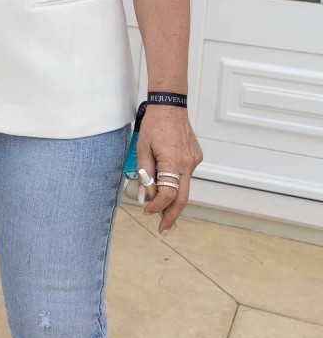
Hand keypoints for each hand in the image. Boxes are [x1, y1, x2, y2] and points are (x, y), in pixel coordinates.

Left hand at [136, 107, 202, 234]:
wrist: (170, 105)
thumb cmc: (153, 125)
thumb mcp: (142, 149)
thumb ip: (144, 174)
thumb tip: (143, 196)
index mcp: (174, 163)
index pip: (167, 194)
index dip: (156, 206)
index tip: (146, 211)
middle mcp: (188, 164)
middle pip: (182, 198)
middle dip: (172, 216)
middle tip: (163, 231)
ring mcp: (194, 160)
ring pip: (184, 187)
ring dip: (172, 200)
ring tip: (160, 212)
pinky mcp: (195, 156)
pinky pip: (184, 175)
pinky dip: (175, 183)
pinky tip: (164, 182)